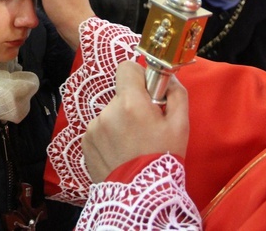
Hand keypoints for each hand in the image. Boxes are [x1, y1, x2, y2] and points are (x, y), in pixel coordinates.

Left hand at [83, 61, 188, 181]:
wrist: (140, 197)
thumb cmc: (163, 159)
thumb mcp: (180, 126)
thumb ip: (177, 94)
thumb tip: (168, 78)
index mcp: (130, 102)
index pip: (126, 68)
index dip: (138, 76)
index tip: (147, 91)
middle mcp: (107, 111)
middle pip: (120, 95)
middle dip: (133, 104)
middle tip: (145, 127)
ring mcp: (93, 128)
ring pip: (110, 113)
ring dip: (120, 122)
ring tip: (132, 145)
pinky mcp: (85, 143)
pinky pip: (99, 130)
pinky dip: (109, 137)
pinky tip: (120, 154)